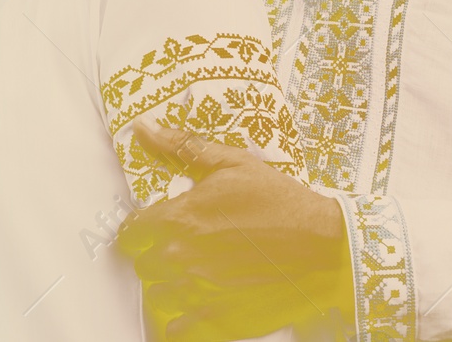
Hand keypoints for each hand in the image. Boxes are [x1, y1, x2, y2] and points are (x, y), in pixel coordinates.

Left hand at [116, 119, 355, 341]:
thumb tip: (145, 130)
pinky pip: (176, 326)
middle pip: (142, 263)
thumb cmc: (279, 200)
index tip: (152, 226)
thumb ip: (183, 148)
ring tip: (193, 270)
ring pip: (157, 293)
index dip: (139, 227)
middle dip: (156, 253)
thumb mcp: (232, 163)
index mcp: (182, 218)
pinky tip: (197, 300)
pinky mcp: (217, 317)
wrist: (320, 242)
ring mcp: (199, 290)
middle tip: (182, 244)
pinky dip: (181, 317)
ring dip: (168, 282)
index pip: (131, 231)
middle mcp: (183, 256)